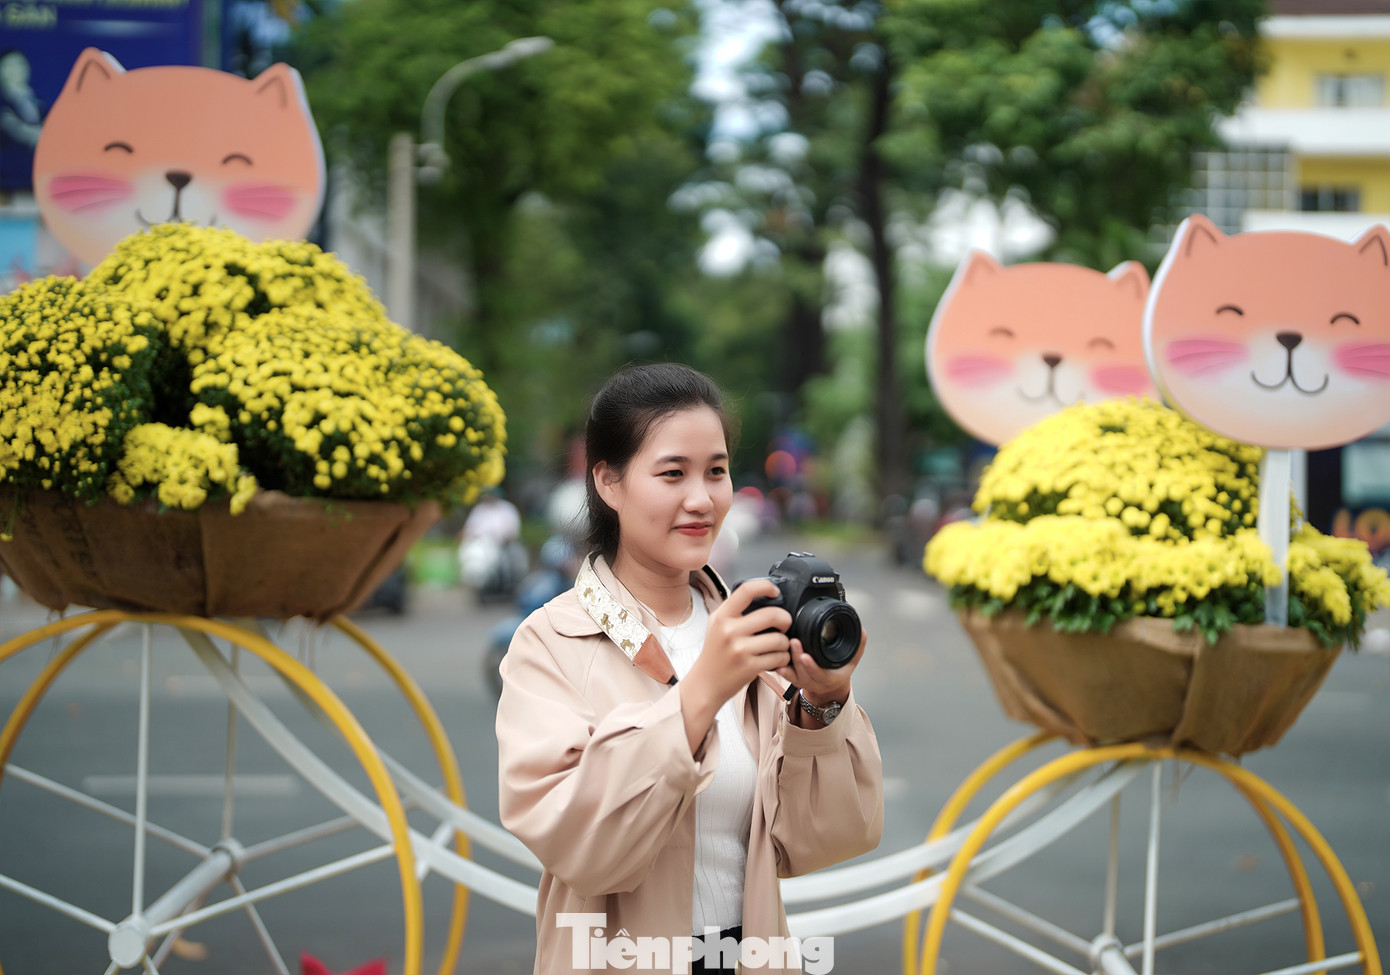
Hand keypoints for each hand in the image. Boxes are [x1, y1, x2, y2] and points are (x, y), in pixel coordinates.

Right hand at [679, 579, 791, 750]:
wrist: (706, 684)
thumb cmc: (715, 653)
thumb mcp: (716, 625)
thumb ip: (735, 610)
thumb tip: (763, 596)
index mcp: (722, 616)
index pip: (746, 590)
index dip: (766, 586)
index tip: (775, 592)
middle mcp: (729, 631)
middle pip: (772, 615)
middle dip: (785, 619)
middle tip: (785, 624)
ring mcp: (740, 650)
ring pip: (780, 639)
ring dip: (785, 643)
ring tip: (778, 646)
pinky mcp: (750, 667)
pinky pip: (779, 657)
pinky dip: (782, 658)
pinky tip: (775, 658)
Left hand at [774, 627, 865, 715]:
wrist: (829, 688)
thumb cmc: (838, 673)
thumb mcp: (851, 661)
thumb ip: (857, 646)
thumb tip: (862, 630)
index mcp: (828, 679)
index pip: (819, 674)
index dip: (812, 667)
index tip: (806, 656)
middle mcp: (812, 682)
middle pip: (802, 671)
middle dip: (797, 657)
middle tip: (794, 641)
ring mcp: (801, 681)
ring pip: (790, 672)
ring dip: (786, 660)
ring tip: (783, 646)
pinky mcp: (792, 677)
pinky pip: (783, 673)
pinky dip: (777, 666)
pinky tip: (773, 657)